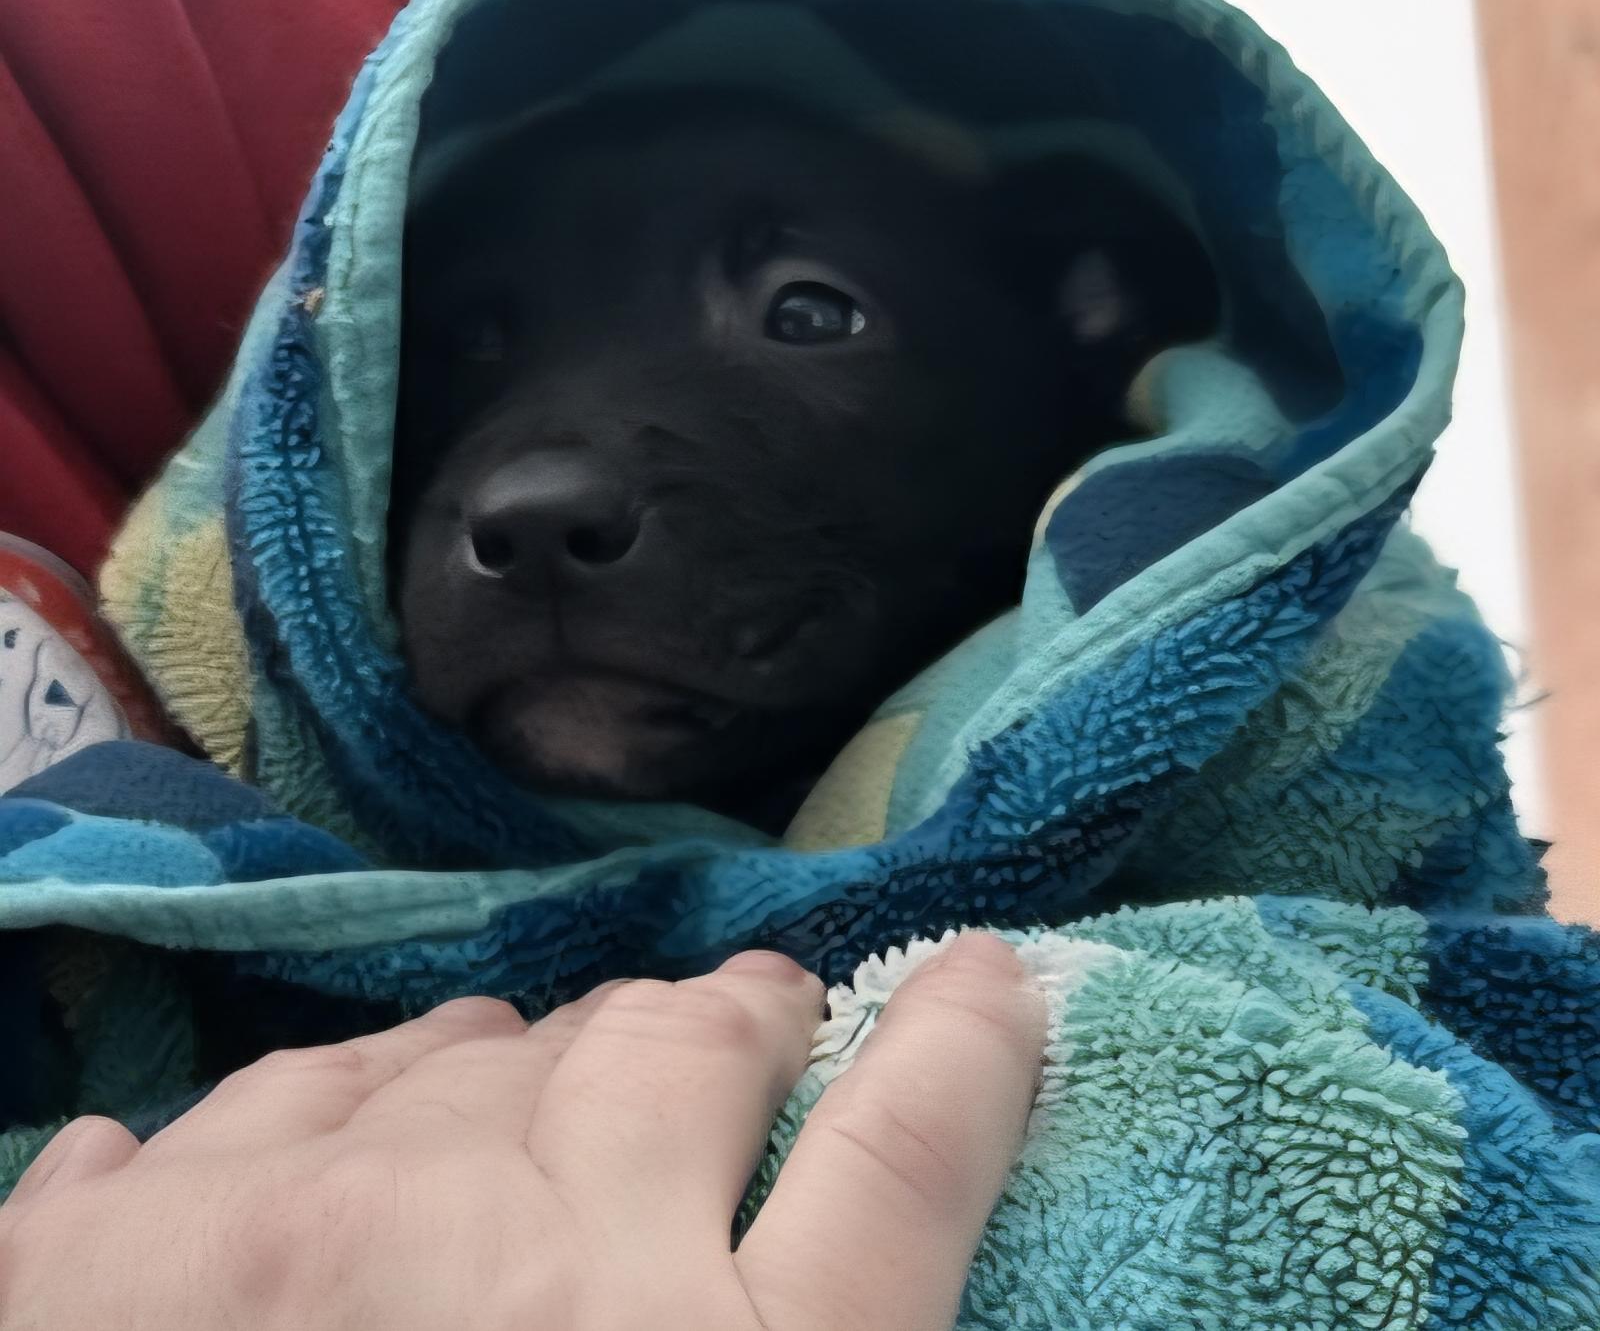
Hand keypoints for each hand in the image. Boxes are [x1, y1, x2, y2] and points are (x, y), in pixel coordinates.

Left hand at [0, 932, 1041, 1330]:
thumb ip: (821, 1305)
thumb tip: (821, 1268)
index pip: (901, 1159)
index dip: (962, 1048)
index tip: (990, 974)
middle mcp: (524, 1262)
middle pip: (676, 1052)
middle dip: (727, 1031)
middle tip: (739, 1031)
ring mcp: (296, 1230)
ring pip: (480, 1051)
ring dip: (531, 1067)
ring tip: (539, 1094)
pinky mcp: (101, 1256)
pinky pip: (277, 1101)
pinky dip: (332, 1118)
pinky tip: (339, 1164)